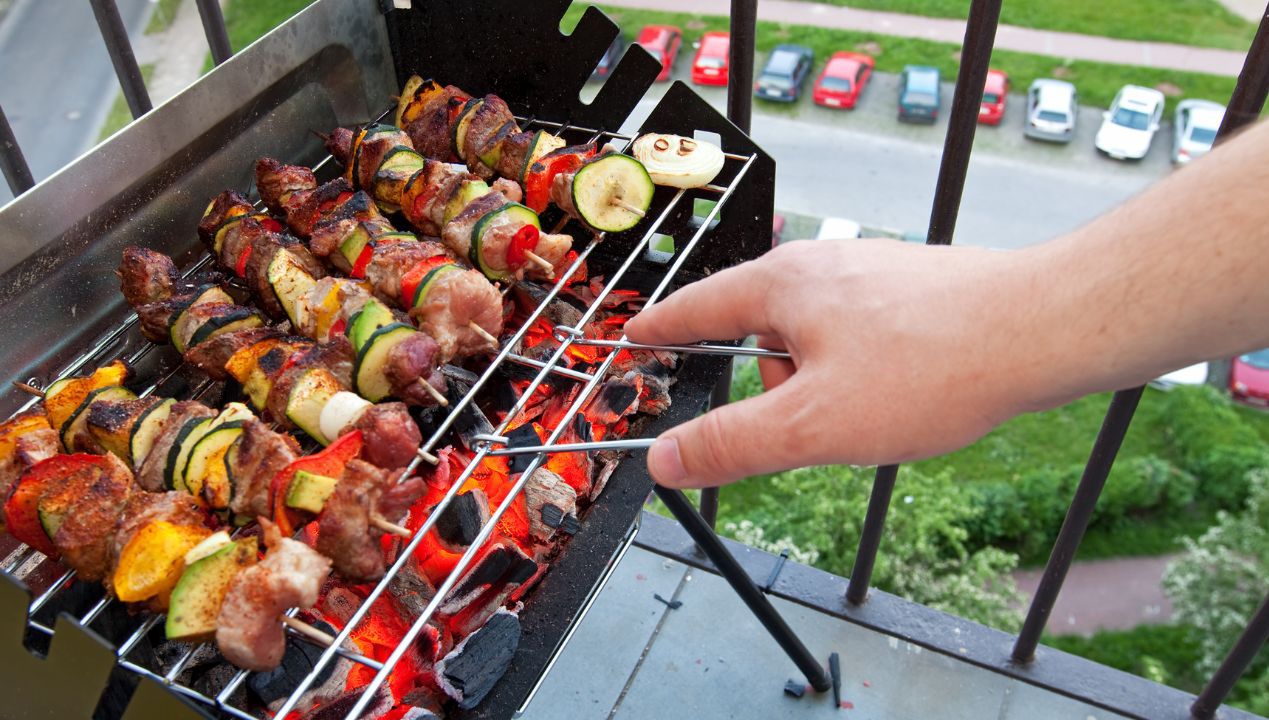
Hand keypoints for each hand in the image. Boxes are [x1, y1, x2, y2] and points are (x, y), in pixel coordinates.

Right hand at [625, 238, 1031, 488]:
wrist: (1041, 329)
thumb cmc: (928, 368)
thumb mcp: (812, 424)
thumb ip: (731, 445)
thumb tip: (665, 460)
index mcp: (781, 285)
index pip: (696, 307)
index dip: (661, 329)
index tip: (635, 337)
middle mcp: (820, 266)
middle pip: (759, 332)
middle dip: (775, 390)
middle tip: (813, 426)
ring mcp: (867, 273)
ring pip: (813, 342)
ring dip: (824, 387)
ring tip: (876, 412)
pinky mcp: (907, 289)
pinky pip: (856, 337)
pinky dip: (861, 374)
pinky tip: (903, 395)